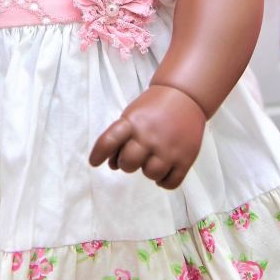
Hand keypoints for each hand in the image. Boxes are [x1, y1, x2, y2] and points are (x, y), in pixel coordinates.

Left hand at [89, 84, 205, 188]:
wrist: (185, 96)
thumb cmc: (154, 107)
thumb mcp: (132, 115)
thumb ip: (120, 138)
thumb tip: (112, 165)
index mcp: (132, 122)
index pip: (108, 141)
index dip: (98, 154)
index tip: (94, 162)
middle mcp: (149, 136)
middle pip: (128, 164)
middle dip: (127, 163)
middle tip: (134, 157)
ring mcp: (168, 149)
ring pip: (150, 174)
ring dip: (148, 171)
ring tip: (153, 160)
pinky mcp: (185, 158)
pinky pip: (170, 183)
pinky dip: (164, 181)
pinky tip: (163, 171)